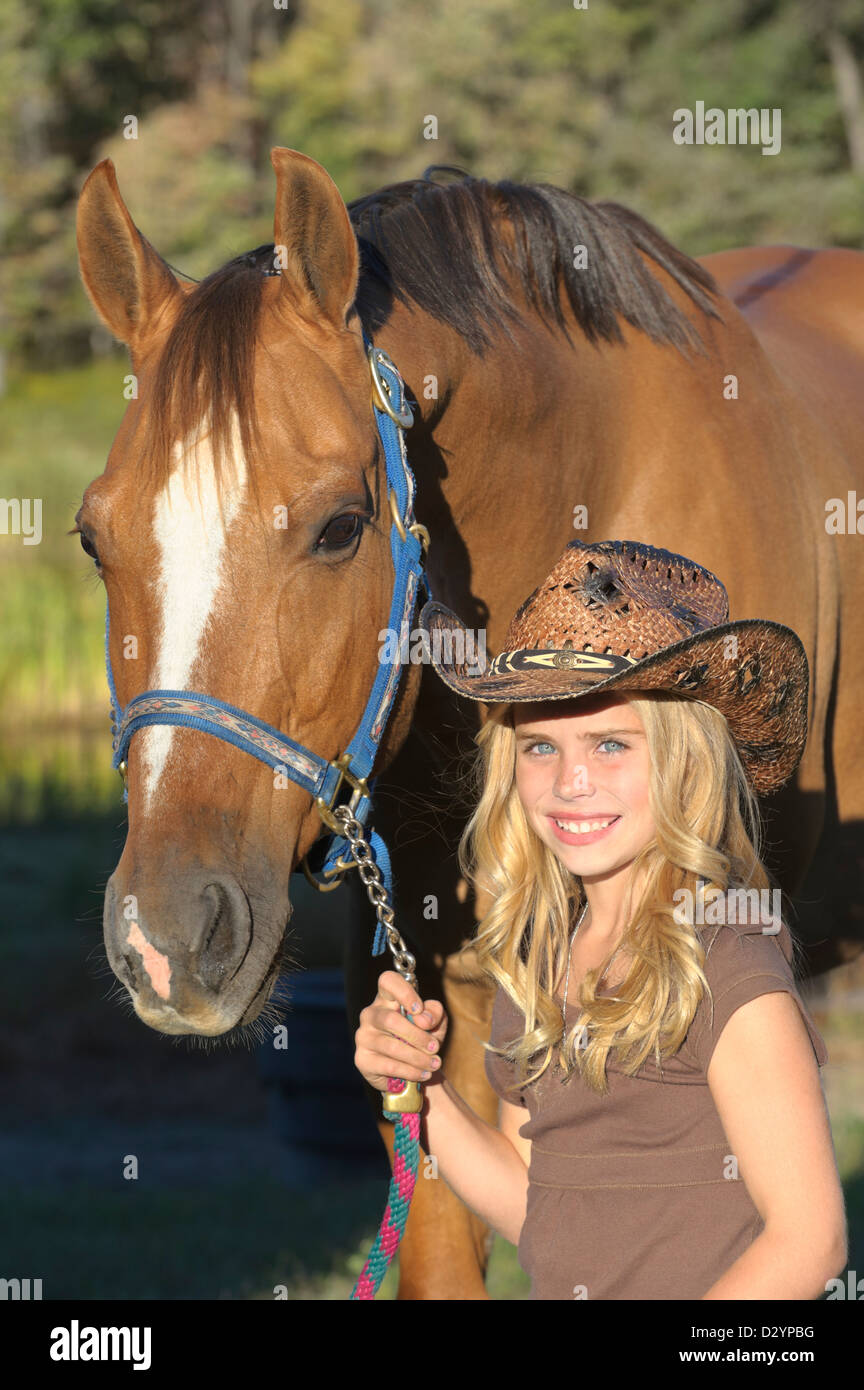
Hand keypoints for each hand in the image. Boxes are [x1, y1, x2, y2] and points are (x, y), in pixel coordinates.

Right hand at [354, 969, 448, 1091]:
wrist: (409, 1072)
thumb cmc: (421, 1039)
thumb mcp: (435, 1024)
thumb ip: (434, 1013)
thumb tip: (423, 1019)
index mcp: (386, 999)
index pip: (387, 981)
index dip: (404, 992)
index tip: (419, 1009)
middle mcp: (370, 1014)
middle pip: (391, 1019)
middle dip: (418, 1036)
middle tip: (435, 1048)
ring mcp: (363, 1037)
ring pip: (392, 1046)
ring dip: (418, 1057)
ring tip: (434, 1064)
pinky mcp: (362, 1059)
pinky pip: (388, 1065)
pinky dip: (410, 1071)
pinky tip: (423, 1074)